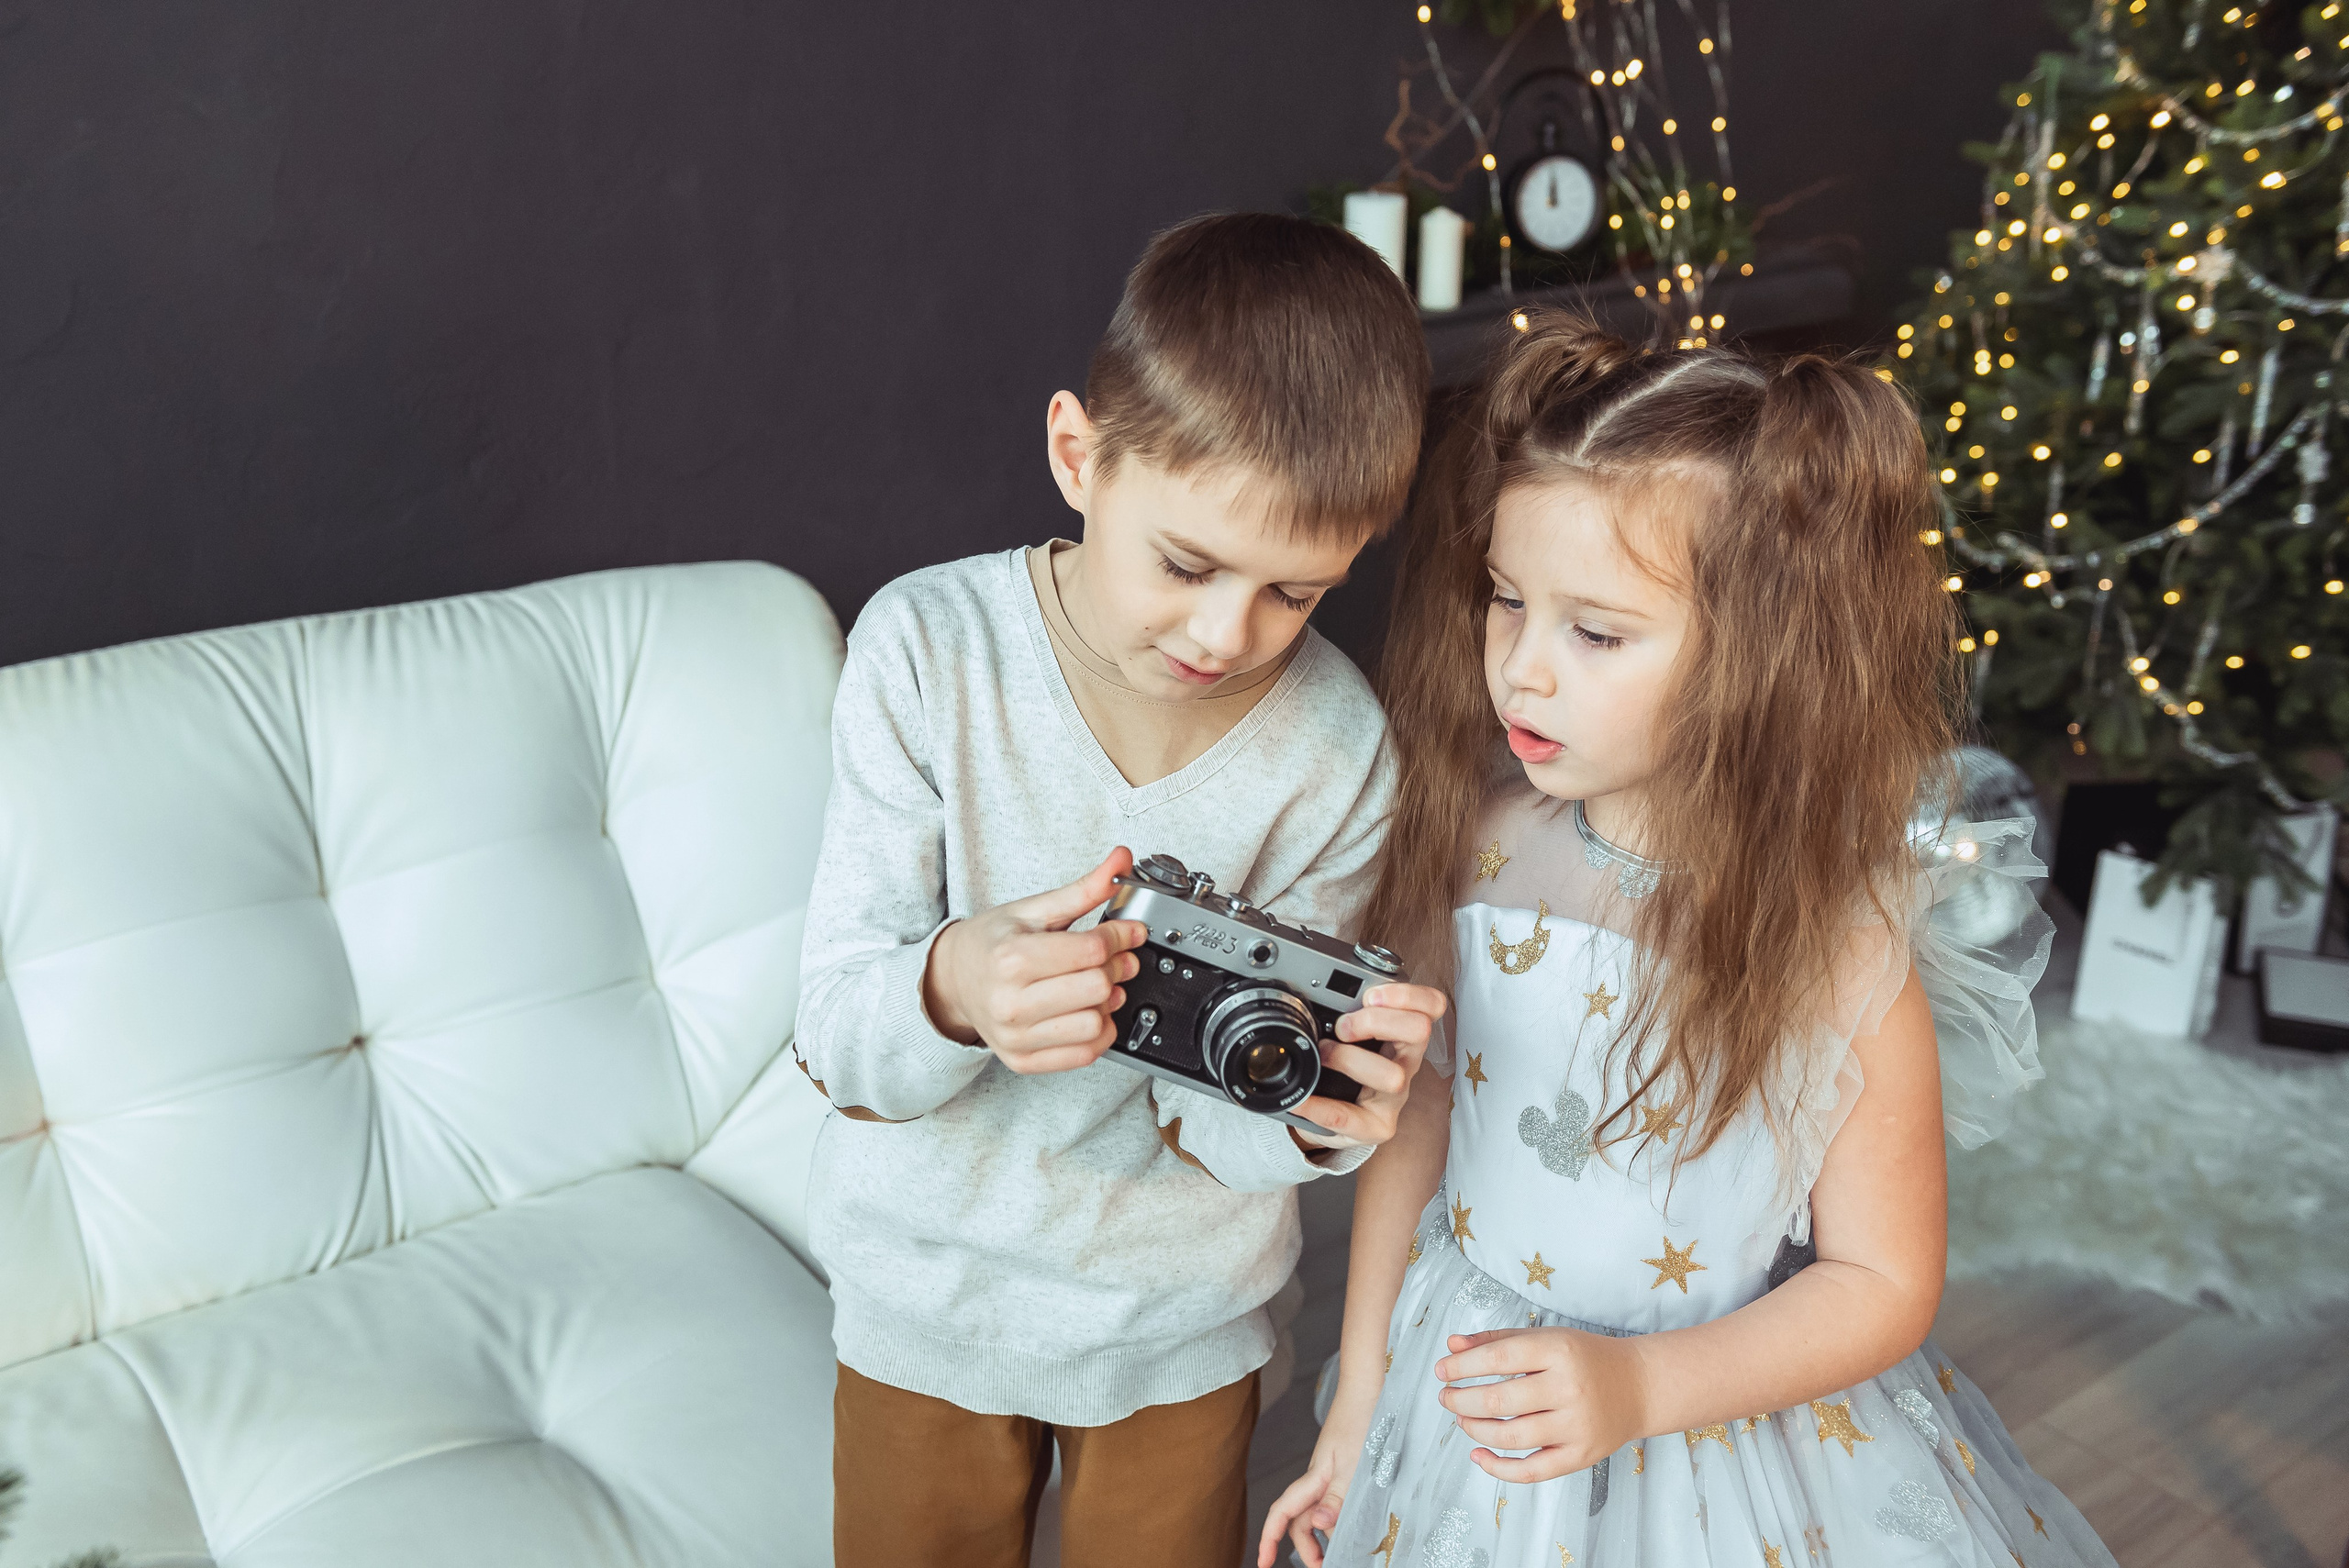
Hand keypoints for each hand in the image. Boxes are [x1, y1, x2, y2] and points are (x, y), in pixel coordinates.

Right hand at [922, 849, 1146, 1074]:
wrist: (953, 979)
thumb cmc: (992, 943)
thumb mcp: (1033, 909)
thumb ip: (1083, 889)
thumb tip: (1121, 860)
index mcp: (1011, 958)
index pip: (1092, 950)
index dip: (1121, 936)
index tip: (1128, 931)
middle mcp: (1010, 1003)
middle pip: (1097, 988)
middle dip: (1115, 967)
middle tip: (1113, 958)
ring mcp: (1016, 1037)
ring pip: (1095, 1024)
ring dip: (1107, 1003)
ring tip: (1096, 985)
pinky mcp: (1023, 1060)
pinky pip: (1084, 1055)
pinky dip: (1099, 1032)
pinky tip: (1088, 1011)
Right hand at [1257, 1385, 1376, 1567]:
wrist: (1370, 1388)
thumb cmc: (1362, 1421)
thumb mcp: (1354, 1466)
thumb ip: (1336, 1498)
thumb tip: (1318, 1527)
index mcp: (1315, 1479)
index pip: (1283, 1514)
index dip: (1269, 1538)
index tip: (1263, 1563)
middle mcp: (1318, 1478)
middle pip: (1300, 1520)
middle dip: (1306, 1548)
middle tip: (1324, 1567)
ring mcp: (1330, 1473)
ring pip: (1318, 1511)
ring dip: (1324, 1535)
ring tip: (1340, 1552)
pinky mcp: (1344, 1467)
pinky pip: (1333, 1500)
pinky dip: (1338, 1517)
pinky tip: (1352, 1522)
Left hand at [1289, 983, 1447, 1149]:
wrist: (1332, 1116)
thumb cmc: (1344, 1069)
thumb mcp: (1348, 1033)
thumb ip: (1342, 1009)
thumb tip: (1305, 985)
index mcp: (1403, 1034)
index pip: (1431, 1006)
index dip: (1407, 995)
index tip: (1371, 995)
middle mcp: (1405, 1063)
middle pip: (1420, 1031)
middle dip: (1376, 1021)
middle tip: (1343, 1026)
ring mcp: (1394, 1096)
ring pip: (1393, 1076)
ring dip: (1351, 1059)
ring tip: (1324, 1055)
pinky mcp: (1377, 1126)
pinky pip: (1350, 1118)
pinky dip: (1320, 1107)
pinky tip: (1301, 1100)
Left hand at [1434, 1326, 1647, 1481]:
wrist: (1638, 1386)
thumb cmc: (1584, 1358)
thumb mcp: (1544, 1338)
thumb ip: (1495, 1341)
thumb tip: (1451, 1346)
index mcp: (1559, 1351)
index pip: (1498, 1359)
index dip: (1462, 1366)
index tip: (1442, 1371)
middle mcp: (1569, 1388)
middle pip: (1499, 1400)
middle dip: (1461, 1400)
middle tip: (1446, 1397)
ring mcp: (1576, 1425)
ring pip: (1510, 1436)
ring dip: (1475, 1429)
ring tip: (1461, 1419)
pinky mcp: (1581, 1455)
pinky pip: (1532, 1471)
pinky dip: (1498, 1468)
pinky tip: (1477, 1454)